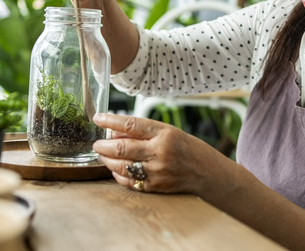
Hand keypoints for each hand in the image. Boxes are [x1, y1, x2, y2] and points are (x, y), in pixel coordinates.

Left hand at [92, 113, 224, 194]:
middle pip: (122, 147)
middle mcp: (160, 152)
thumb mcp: (169, 132)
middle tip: (96, 143)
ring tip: (103, 155)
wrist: (207, 173)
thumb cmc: (188, 149)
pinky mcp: (155, 187)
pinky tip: (115, 169)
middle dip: (103, 145)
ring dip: (107, 160)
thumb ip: (143, 132)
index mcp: (164, 134)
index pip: (130, 124)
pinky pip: (129, 182)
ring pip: (122, 166)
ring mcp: (157, 171)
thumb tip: (114, 132)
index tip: (97, 118)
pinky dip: (118, 175)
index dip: (110, 121)